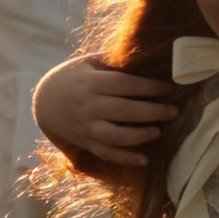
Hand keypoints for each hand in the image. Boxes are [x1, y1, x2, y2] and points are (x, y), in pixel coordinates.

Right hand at [34, 54, 177, 169]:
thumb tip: (146, 57)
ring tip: (158, 132)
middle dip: (151, 111)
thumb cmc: (74, 77)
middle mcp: (89, 106)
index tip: (169, 88)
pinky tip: (144, 160)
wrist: (44, 102)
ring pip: (114, 136)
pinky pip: (106, 154)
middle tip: (174, 111)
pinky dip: (125, 159)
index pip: (124, 84)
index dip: (148, 87)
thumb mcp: (88, 63)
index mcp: (91, 83)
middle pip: (123, 111)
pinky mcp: (86, 143)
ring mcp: (87, 127)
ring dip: (139, 136)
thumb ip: (113, 62)